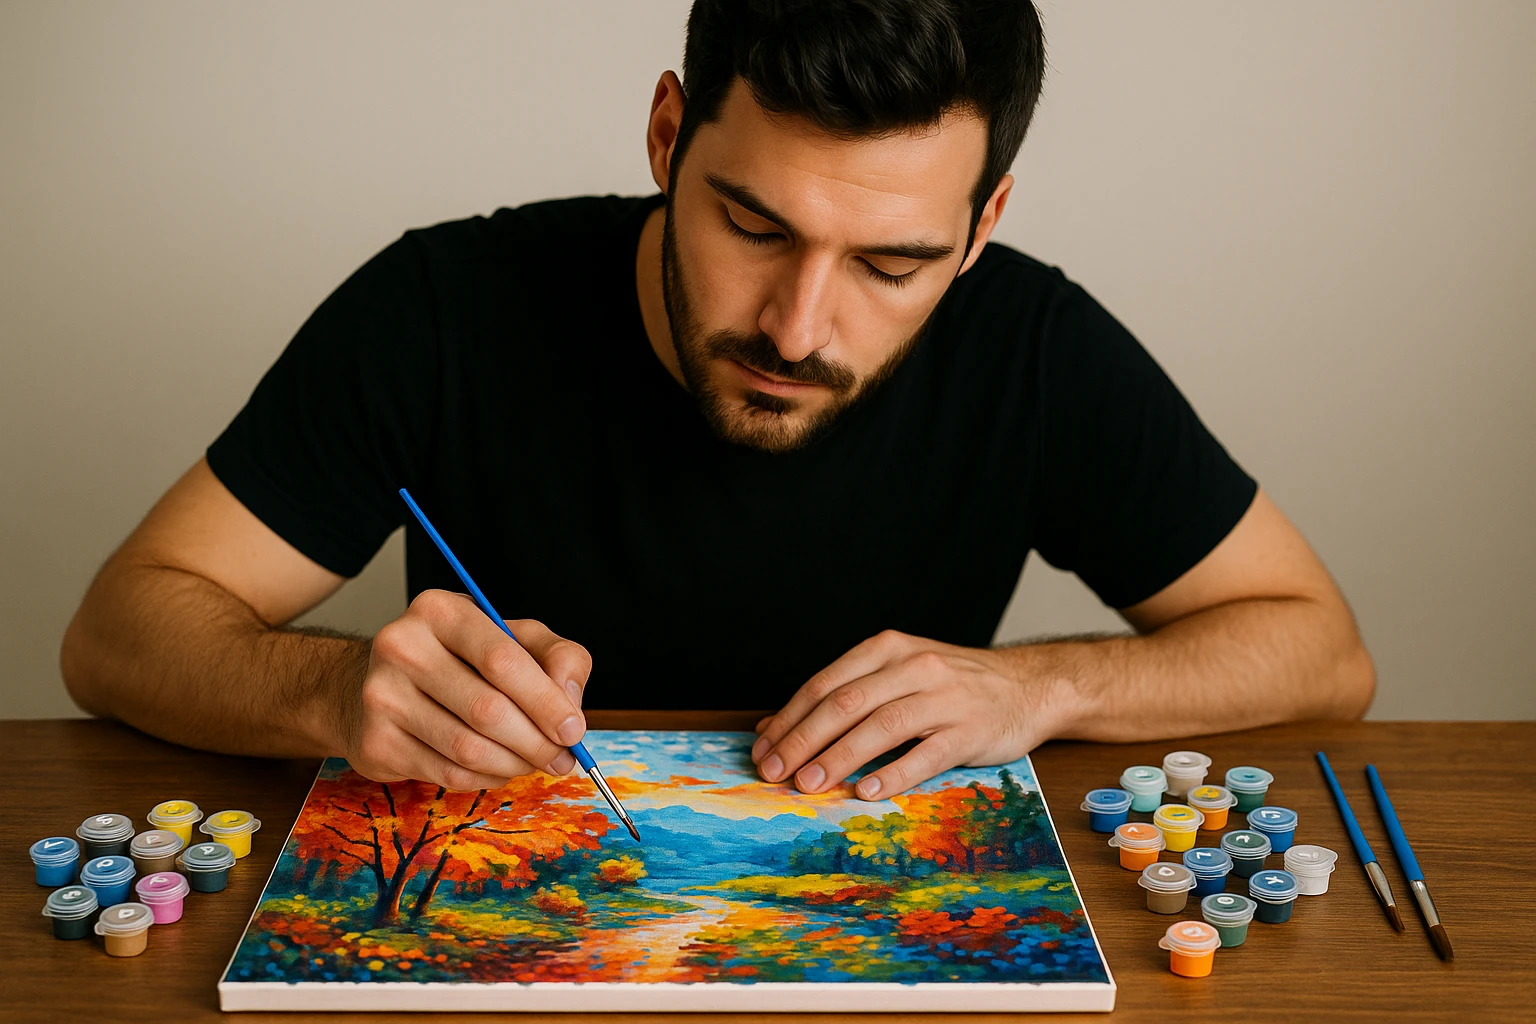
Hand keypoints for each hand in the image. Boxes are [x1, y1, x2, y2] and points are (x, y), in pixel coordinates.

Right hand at [338, 589, 591, 790]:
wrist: (379, 683)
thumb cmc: (461, 658)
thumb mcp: (514, 637)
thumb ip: (557, 657)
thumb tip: (570, 703)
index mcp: (439, 610)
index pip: (501, 660)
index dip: (545, 701)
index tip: (573, 730)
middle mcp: (401, 647)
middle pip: (487, 710)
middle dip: (536, 742)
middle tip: (561, 758)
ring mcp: (382, 697)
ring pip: (468, 749)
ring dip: (514, 764)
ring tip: (532, 761)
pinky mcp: (375, 743)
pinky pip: (447, 774)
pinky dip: (485, 778)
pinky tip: (497, 766)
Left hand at [750, 630, 1060, 799]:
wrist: (1028, 685)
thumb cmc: (950, 685)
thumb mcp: (896, 675)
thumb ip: (841, 697)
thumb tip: (773, 730)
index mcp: (888, 650)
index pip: (826, 683)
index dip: (790, 718)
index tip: (762, 750)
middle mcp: (914, 667)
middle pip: (847, 703)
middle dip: (804, 739)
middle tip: (775, 772)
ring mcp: (945, 698)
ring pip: (882, 726)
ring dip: (840, 758)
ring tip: (809, 784)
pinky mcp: (971, 730)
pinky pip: (927, 753)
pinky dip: (895, 773)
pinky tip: (867, 791)